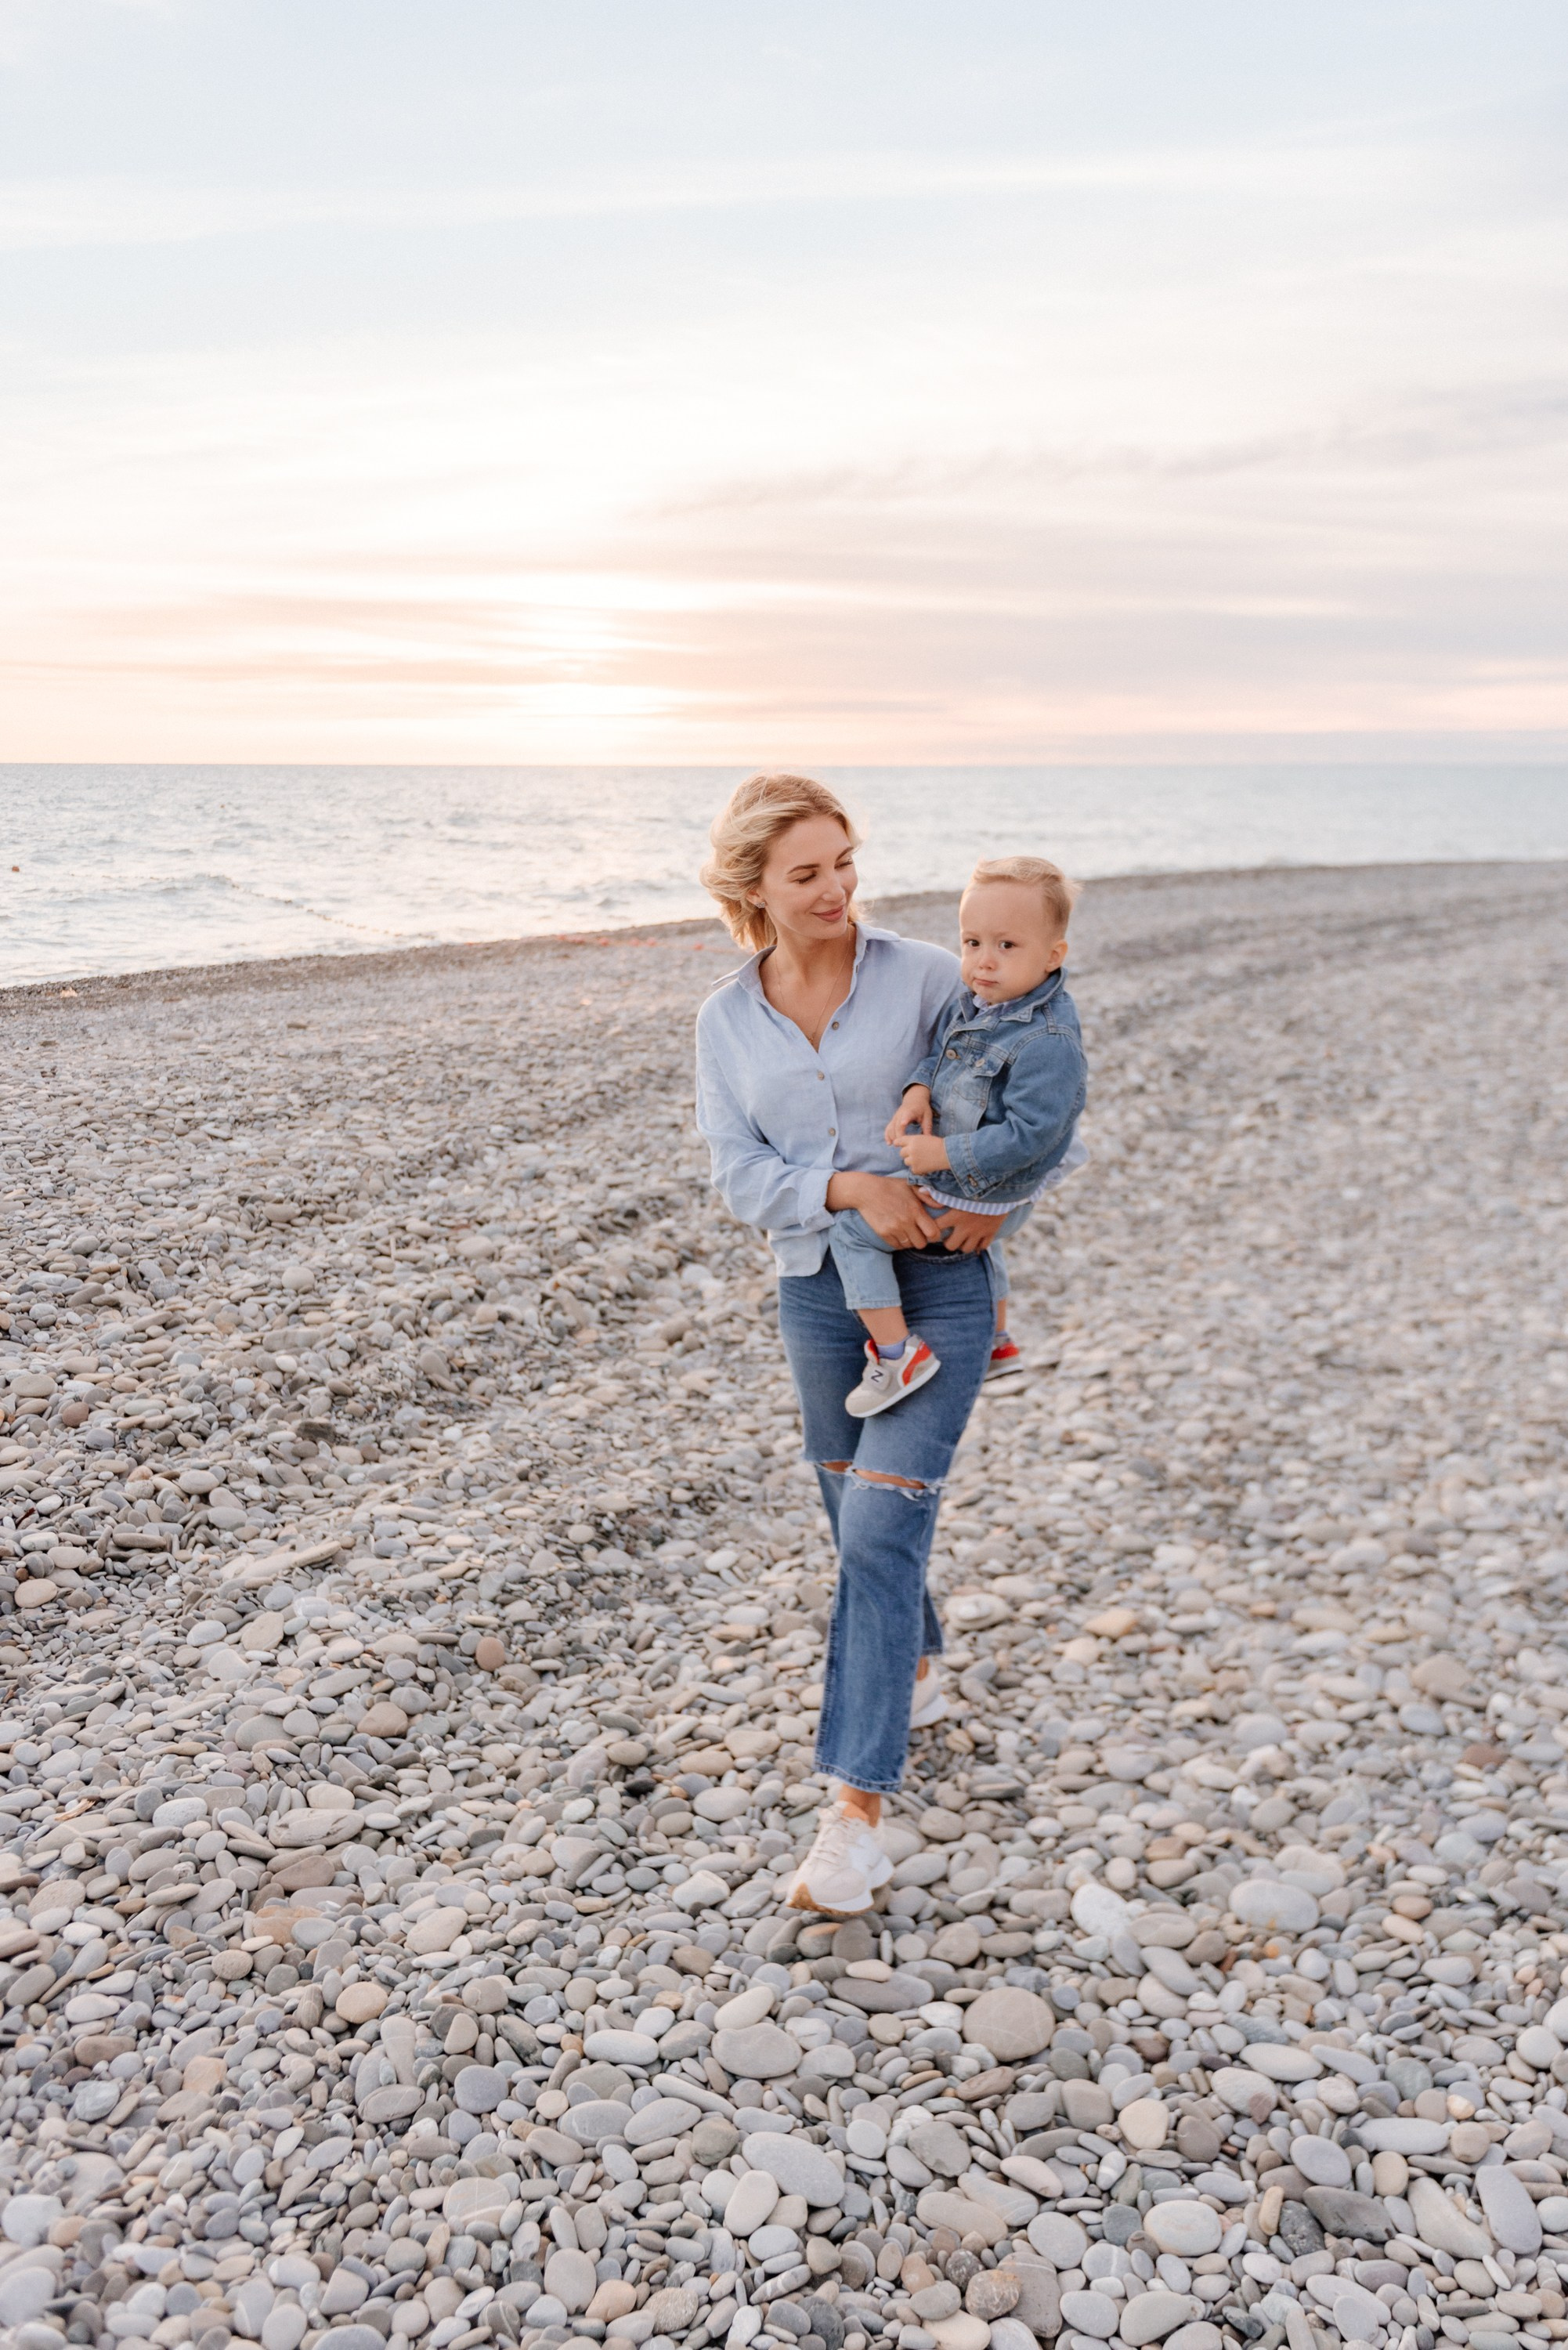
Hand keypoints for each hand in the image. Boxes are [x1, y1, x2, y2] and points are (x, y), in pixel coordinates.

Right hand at [827, 1171, 943, 1248]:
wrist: (866, 1191)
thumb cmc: (890, 1187)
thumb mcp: (910, 1186)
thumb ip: (927, 1196)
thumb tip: (942, 1205)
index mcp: (915, 1210)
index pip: (933, 1233)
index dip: (934, 1235)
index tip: (931, 1231)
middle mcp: (906, 1221)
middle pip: (921, 1244)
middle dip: (922, 1239)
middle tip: (918, 1233)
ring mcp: (894, 1228)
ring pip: (908, 1245)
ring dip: (910, 1241)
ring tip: (907, 1231)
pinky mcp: (883, 1233)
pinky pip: (896, 1246)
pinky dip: (898, 1242)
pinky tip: (898, 1233)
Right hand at [883, 1086, 933, 1144]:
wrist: (914, 1098)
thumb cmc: (922, 1108)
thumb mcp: (927, 1115)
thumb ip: (927, 1127)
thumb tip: (929, 1139)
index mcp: (911, 1111)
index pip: (907, 1115)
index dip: (905, 1119)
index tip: (903, 1124)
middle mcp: (901, 1113)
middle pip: (897, 1125)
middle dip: (899, 1135)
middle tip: (903, 1145)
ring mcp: (895, 1116)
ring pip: (891, 1127)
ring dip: (893, 1137)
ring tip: (897, 1145)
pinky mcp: (893, 1120)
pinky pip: (888, 1128)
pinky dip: (887, 1135)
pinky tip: (889, 1143)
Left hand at [898, 1133, 948, 1175]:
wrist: (947, 1154)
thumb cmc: (938, 1145)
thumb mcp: (924, 1138)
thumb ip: (914, 1142)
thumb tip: (905, 1146)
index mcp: (913, 1140)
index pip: (899, 1141)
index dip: (898, 1143)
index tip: (897, 1145)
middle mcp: (910, 1149)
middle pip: (901, 1153)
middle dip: (907, 1154)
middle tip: (916, 1154)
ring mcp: (912, 1160)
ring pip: (906, 1162)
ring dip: (912, 1161)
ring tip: (923, 1159)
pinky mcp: (916, 1169)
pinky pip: (912, 1169)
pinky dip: (918, 1169)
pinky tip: (926, 1165)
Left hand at [917, 1191, 1001, 1253]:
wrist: (1003, 1187)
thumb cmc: (977, 1185)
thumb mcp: (957, 1186)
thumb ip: (938, 1190)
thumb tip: (921, 1191)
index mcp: (955, 1215)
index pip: (936, 1229)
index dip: (931, 1230)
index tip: (931, 1229)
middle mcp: (965, 1227)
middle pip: (950, 1245)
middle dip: (948, 1241)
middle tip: (948, 1235)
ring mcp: (979, 1231)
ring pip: (965, 1249)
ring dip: (962, 1244)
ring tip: (962, 1238)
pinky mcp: (991, 1232)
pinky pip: (982, 1247)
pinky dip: (978, 1245)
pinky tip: (976, 1239)